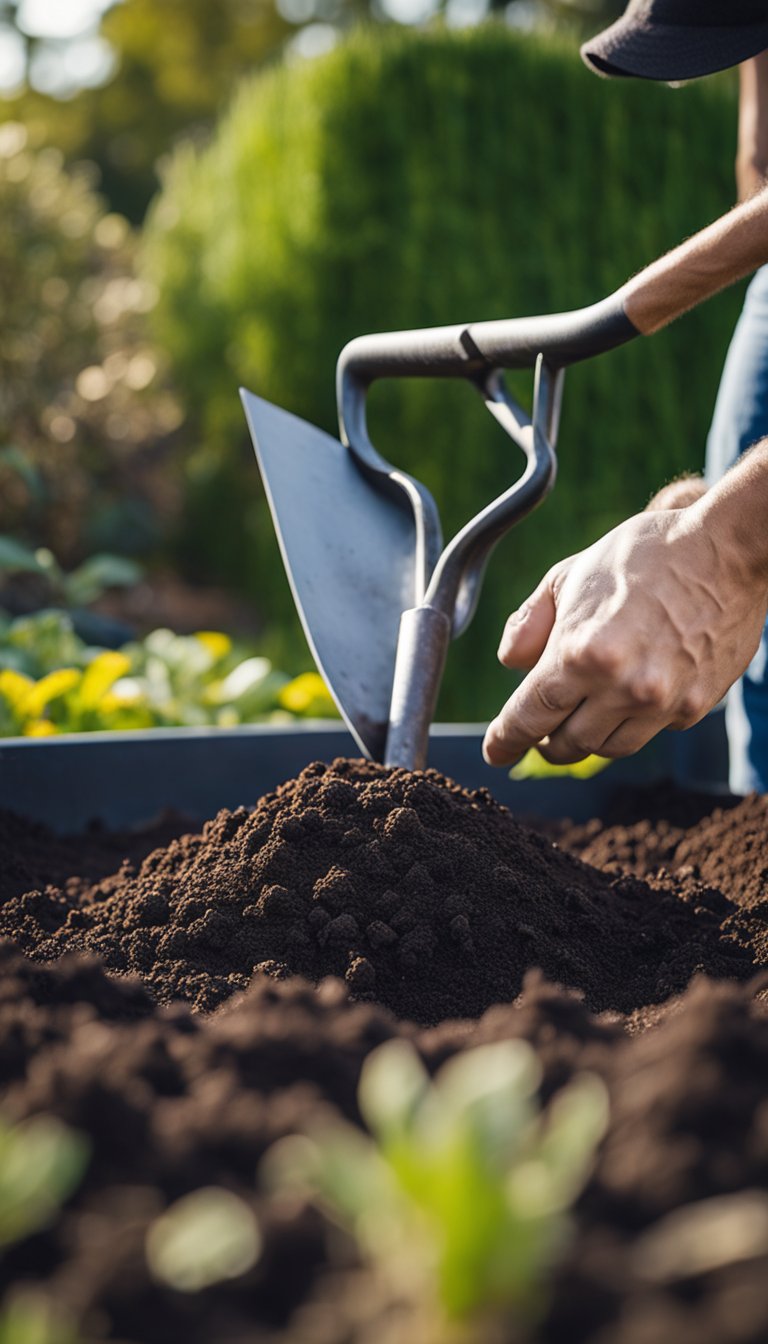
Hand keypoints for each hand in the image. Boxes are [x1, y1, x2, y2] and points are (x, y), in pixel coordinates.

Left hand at [483, 501, 767, 767]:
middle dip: (546, 742)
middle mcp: (620, 686)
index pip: (529, 716)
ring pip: (608, 747)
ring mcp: (661, 702)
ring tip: (582, 717)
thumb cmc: (644, 554)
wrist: (727, 550)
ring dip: (587, 738)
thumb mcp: (570, 574)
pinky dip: (632, 721)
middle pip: (566, 743)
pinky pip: (650, 732)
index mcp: (580, 652)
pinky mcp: (693, 707)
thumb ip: (530, 622)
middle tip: (541, 731)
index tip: (496, 752)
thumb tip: (510, 663)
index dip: (506, 740)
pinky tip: (631, 693)